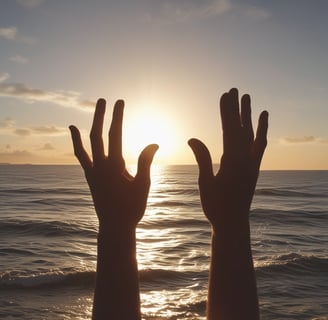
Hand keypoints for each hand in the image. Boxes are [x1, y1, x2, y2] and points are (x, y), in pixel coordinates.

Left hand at [69, 99, 157, 230]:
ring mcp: (92, 172)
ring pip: (87, 143)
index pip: (115, 135)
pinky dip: (77, 142)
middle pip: (97, 135)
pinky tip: (75, 131)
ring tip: (91, 112)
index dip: (117, 117)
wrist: (114, 226)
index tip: (120, 102)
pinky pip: (81, 156)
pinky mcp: (89, 177)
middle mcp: (99, 166)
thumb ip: (146, 162)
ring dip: (88, 125)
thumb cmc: (131, 208)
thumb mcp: (143, 185)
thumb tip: (154, 142)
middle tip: (104, 99)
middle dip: (101, 115)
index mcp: (114, 167)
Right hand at [188, 88, 267, 231]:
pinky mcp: (254, 168)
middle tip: (235, 90)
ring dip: (249, 116)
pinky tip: (262, 122)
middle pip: (242, 128)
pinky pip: (259, 146)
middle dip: (237, 108)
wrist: (233, 223)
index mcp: (233, 162)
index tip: (224, 95)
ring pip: (252, 134)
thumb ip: (202, 159)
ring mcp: (252, 164)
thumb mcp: (205, 183)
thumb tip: (192, 138)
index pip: (229, 130)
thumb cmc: (216, 206)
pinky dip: (261, 132)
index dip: (226, 112)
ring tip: (248, 99)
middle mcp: (246, 160)